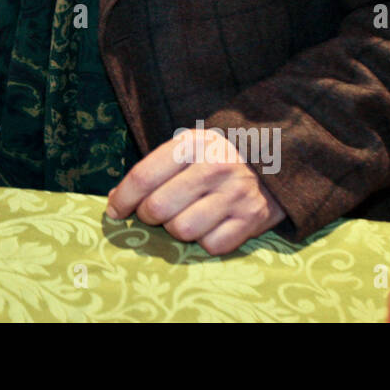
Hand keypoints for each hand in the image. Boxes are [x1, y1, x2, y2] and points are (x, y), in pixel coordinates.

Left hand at [104, 127, 285, 254]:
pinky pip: (210, 246)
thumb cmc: (216, 157)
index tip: (115, 211)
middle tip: (154, 213)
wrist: (274, 162)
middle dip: (148, 216)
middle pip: (158, 208)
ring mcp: (236, 194)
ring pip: (182, 230)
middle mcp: (215, 166)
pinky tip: (209, 225)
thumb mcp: (185, 149)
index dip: (123, 199)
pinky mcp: (252, 219)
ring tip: (184, 216)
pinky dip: (204, 241)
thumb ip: (152, 171)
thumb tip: (115, 201)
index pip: (144, 177)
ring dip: (176, 229)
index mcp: (193, 143)